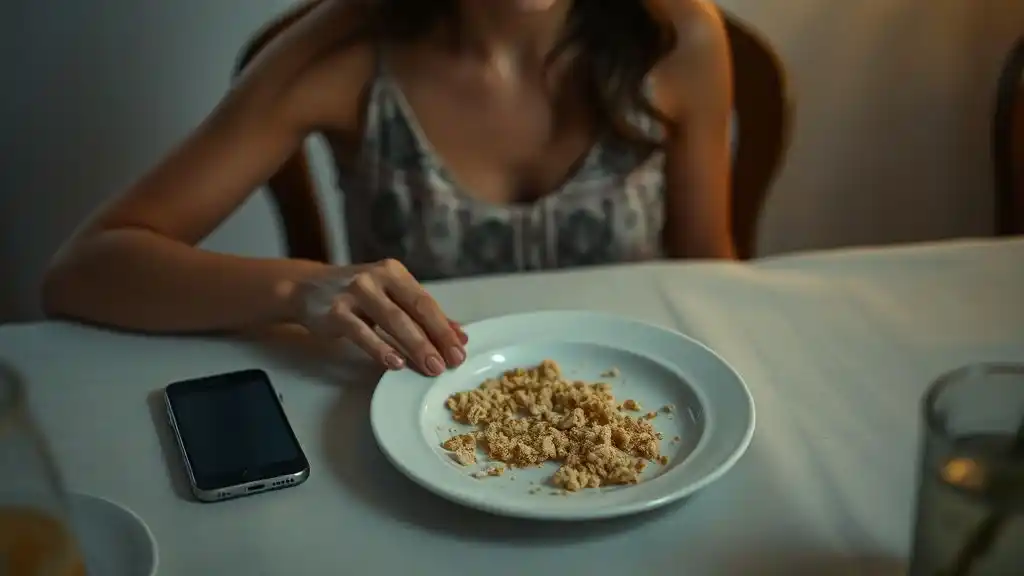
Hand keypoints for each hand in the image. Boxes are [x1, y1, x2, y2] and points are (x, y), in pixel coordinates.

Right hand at [293, 259, 467, 374]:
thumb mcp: (389, 297)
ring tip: (430, 367)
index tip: (459, 350)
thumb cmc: (355, 295)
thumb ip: (420, 315)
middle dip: (435, 338)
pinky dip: (380, 349)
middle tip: (450, 363)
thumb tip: (457, 335)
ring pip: (392, 321)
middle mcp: (377, 277)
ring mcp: (355, 293)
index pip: (426, 301)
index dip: (444, 327)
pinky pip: (363, 332)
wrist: (306, 288)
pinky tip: (395, 364)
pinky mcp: (336, 311)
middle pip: (414, 310)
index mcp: (394, 272)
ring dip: (415, 346)